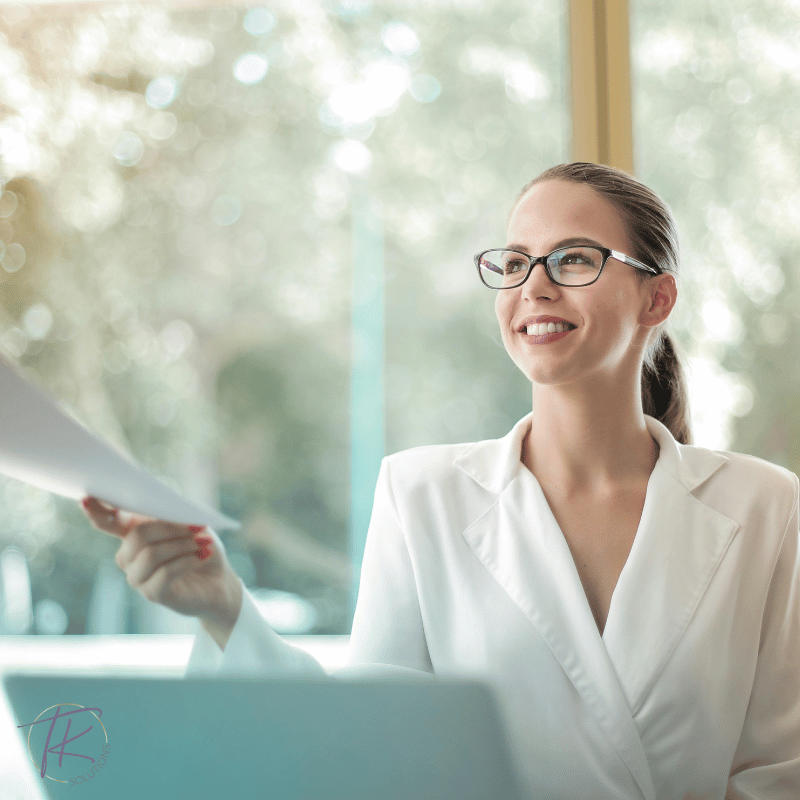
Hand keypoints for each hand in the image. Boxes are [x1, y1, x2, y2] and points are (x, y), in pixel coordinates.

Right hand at [81, 497, 242, 648]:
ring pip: (151, 554)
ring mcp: (137, 577)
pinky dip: (187, 560)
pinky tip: (201, 556)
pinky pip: (165, 573)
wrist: (219, 581)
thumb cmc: (201, 548)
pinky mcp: (152, 594)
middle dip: (171, 528)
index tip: (86, 499)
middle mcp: (129, 556)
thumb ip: (173, 515)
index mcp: (134, 533)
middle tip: (198, 528)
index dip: (97, 511)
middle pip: (137, 536)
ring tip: (203, 543)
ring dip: (183, 545)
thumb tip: (162, 506)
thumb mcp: (192, 525)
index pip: (108, 522)